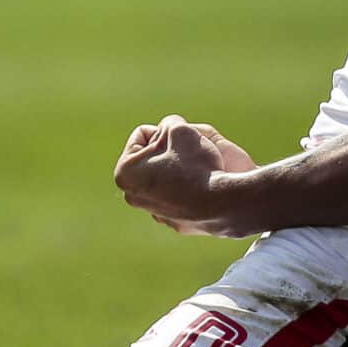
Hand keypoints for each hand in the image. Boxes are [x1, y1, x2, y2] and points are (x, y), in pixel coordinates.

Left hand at [113, 115, 257, 236]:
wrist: (222, 203)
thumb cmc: (195, 165)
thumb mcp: (179, 129)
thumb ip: (169, 123)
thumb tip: (169, 131)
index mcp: (125, 173)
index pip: (142, 135)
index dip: (165, 131)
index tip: (178, 143)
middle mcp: (134, 197)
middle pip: (153, 157)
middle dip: (169, 150)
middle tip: (188, 153)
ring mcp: (156, 213)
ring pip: (167, 177)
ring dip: (180, 168)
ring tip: (198, 171)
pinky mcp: (177, 223)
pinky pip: (183, 197)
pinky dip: (191, 189)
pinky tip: (204, 189)